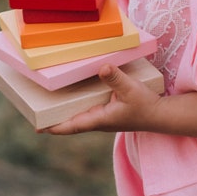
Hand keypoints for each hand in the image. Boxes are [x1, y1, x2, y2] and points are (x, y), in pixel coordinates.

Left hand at [44, 64, 163, 135]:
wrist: (161, 115)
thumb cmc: (146, 105)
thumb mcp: (131, 89)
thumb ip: (116, 78)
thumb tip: (102, 67)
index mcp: (99, 120)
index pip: (71, 127)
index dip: (53, 128)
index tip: (37, 127)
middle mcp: (98, 121)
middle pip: (70, 123)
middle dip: (53, 119)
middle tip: (35, 111)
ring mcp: (103, 117)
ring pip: (78, 117)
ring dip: (64, 112)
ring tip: (48, 102)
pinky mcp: (109, 111)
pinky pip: (88, 110)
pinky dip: (77, 105)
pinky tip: (73, 95)